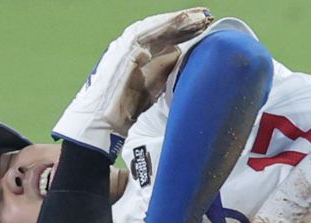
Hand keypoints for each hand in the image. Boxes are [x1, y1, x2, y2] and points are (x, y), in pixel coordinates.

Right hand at [52, 7, 213, 161]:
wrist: (104, 119)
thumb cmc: (126, 106)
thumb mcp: (151, 87)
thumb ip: (164, 70)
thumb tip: (178, 54)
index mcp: (135, 53)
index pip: (162, 37)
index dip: (182, 30)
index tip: (201, 25)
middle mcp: (129, 45)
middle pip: (161, 28)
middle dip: (184, 22)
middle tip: (206, 15)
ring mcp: (125, 46)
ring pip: (156, 26)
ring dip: (178, 20)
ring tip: (199, 16)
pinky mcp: (123, 50)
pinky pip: (147, 32)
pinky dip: (164, 24)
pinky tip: (181, 18)